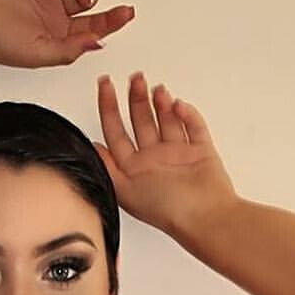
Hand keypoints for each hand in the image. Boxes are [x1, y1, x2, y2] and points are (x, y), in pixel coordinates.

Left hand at [92, 71, 238, 236]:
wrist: (203, 215)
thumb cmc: (166, 209)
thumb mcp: (124, 190)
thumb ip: (106, 167)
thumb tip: (90, 147)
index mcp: (134, 169)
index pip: (116, 132)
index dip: (109, 107)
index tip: (105, 84)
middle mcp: (154, 160)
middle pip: (141, 120)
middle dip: (136, 97)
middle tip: (135, 78)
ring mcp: (178, 154)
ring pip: (166, 119)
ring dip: (160, 102)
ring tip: (157, 90)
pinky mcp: (200, 150)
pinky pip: (193, 125)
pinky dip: (187, 113)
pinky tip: (178, 105)